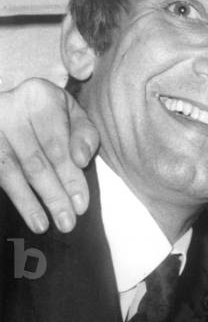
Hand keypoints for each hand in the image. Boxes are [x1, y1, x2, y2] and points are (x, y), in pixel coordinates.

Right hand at [0, 77, 98, 233]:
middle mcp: (9, 107)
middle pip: (35, 161)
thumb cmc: (51, 114)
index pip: (57, 146)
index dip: (70, 178)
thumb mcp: (74, 116)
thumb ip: (85, 135)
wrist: (12, 104)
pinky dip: (12, 195)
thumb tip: (81, 160)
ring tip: (43, 225)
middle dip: (53, 196)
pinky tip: (26, 213)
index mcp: (39, 95)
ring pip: (8, 170)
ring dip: (27, 202)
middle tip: (67, 223)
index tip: (81, 205)